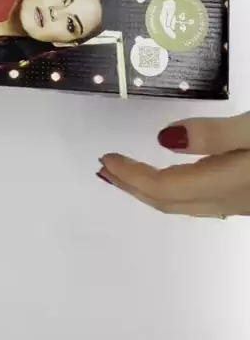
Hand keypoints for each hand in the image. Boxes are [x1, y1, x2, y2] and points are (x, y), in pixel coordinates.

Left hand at [98, 112, 249, 217]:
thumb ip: (214, 134)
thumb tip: (165, 139)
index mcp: (223, 184)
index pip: (164, 186)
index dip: (131, 174)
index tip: (106, 157)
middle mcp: (227, 201)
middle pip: (168, 202)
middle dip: (132, 186)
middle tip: (104, 169)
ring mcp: (237, 204)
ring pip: (182, 205)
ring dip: (149, 191)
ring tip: (127, 176)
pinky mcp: (246, 198)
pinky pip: (196, 201)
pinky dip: (171, 190)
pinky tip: (171, 179)